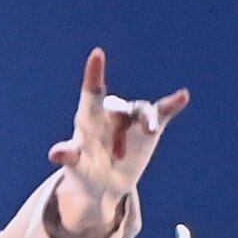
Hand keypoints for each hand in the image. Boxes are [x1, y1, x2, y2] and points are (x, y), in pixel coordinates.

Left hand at [48, 46, 188, 228]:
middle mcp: (110, 115)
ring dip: (147, 121)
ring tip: (151, 131)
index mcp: (89, 120)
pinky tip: (183, 97)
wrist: (104, 184)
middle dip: (121, 113)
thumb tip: (54, 154)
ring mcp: (131, 120)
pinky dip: (172, 105)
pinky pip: (162, 113)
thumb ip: (69, 158)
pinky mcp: (149, 129)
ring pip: (141, 111)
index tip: (97, 54)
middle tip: (120, 143)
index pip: (91, 93)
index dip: (94, 73)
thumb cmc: (84, 170)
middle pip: (118, 106)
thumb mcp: (76, 167)